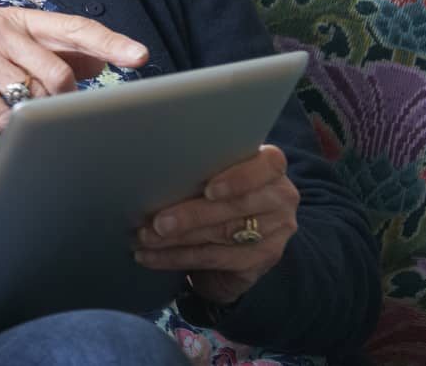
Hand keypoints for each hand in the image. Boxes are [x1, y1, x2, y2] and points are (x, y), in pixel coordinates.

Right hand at [0, 5, 148, 128]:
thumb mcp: (0, 31)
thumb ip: (49, 45)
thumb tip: (98, 61)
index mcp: (16, 19)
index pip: (72, 28)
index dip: (109, 42)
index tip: (139, 56)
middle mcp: (1, 35)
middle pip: (58, 74)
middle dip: (66, 97)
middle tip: (56, 103)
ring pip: (34, 96)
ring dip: (39, 111)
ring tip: (25, 108)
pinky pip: (6, 117)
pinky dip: (15, 126)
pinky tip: (7, 122)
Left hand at [135, 144, 298, 304]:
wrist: (238, 238)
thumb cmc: (218, 191)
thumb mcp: (213, 173)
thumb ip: (199, 167)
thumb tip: (151, 169)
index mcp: (270, 166)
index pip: (267, 166)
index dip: (238, 178)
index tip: (208, 190)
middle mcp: (280, 197)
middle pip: (236, 206)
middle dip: (191, 215)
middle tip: (156, 222)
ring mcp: (276, 230)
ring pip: (223, 234)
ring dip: (178, 239)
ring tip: (145, 239)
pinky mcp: (263, 258)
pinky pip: (216, 258)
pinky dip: (178, 257)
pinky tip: (151, 256)